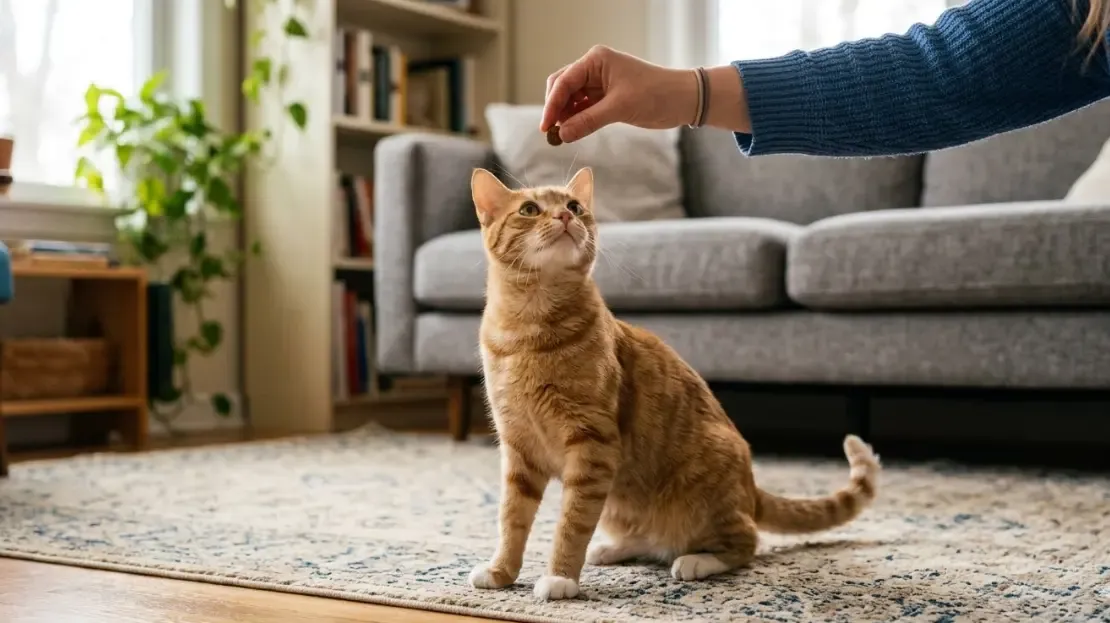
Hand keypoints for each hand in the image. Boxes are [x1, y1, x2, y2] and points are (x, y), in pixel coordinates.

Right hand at [541, 46, 698, 143]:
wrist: (682, 99)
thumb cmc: (656, 94)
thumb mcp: (620, 108)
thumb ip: (588, 121)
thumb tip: (562, 134)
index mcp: (596, 60)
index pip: (564, 81)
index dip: (552, 104)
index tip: (545, 126)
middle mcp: (594, 68)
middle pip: (562, 88)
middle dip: (556, 109)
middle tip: (552, 133)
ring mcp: (599, 83)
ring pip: (571, 100)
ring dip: (565, 117)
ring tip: (561, 136)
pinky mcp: (605, 98)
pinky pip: (583, 108)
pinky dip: (576, 120)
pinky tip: (572, 133)